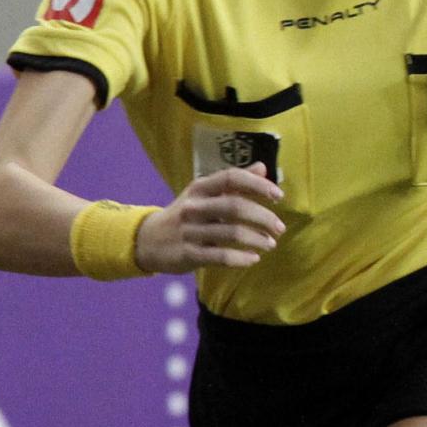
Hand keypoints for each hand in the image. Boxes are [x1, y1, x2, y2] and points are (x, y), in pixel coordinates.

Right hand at [134, 162, 285, 273]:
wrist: (147, 240)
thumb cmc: (185, 214)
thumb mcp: (204, 194)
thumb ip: (233, 183)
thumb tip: (262, 167)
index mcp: (200, 188)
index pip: (231, 178)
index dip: (257, 184)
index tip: (278, 196)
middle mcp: (194, 207)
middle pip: (235, 207)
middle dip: (263, 217)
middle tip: (280, 228)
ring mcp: (189, 231)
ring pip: (231, 233)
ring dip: (256, 239)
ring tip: (270, 244)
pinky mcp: (188, 254)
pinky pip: (220, 257)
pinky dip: (241, 258)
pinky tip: (253, 259)